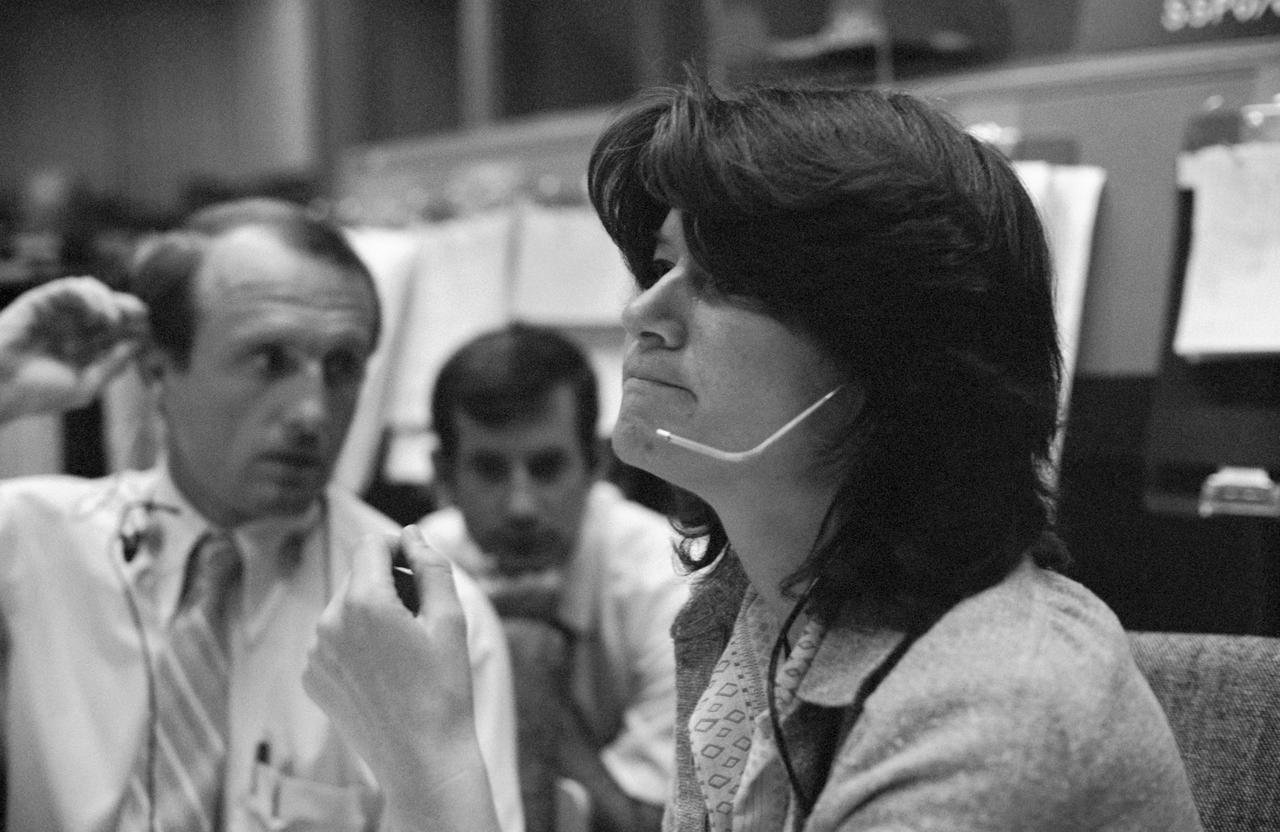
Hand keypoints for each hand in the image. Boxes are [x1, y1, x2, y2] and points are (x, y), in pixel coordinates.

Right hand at [0, 276, 147, 420]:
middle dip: (129, 309)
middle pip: (108, 307)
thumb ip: (112, 366)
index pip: (116, 330)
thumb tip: (138, 346)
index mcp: (82, 348)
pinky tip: (97, 315)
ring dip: (109, 301)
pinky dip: (90, 296)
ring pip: (92, 291)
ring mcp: (56, 313)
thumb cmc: (38, 393)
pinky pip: (70, 287)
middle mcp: (71, 328)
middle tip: (144, 315)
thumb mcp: (86, 385)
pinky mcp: (40, 301)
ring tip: (112, 321)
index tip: (151, 330)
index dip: (135, 327)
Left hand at [304, 525, 499, 831]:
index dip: (399, 548)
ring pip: (345, 608)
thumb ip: (431, 565)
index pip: (372, 546)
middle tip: (422, 616)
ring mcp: (315, 653)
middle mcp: (329, 622)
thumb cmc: (444, 688)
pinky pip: (333, 640)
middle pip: (359, 576)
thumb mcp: (451, 619)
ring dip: (371, 613)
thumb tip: (412, 533)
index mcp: (364, 602)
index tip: (420, 567)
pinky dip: (356, 642)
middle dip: (389, 583)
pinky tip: (384, 671)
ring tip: (404, 649)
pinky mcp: (311, 678)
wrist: (422, 759)